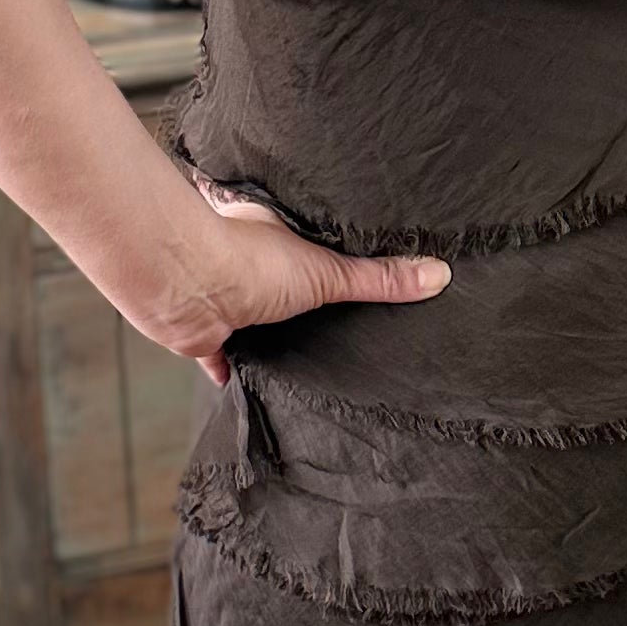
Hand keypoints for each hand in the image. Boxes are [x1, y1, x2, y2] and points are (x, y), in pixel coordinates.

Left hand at [140, 180, 451, 383]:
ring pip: (249, 322)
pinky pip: (222, 359)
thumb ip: (379, 278)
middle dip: (293, 303)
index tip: (339, 269)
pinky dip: (232, 372)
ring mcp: (224, 303)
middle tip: (326, 325)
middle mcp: (246, 267)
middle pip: (276, 288)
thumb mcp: (329, 270)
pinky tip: (249, 386)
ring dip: (265, 337)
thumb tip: (439, 274)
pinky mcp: (207, 337)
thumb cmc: (250, 260)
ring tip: (298, 356)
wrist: (187, 286)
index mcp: (276, 239)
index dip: (317, 255)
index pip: (303, 247)